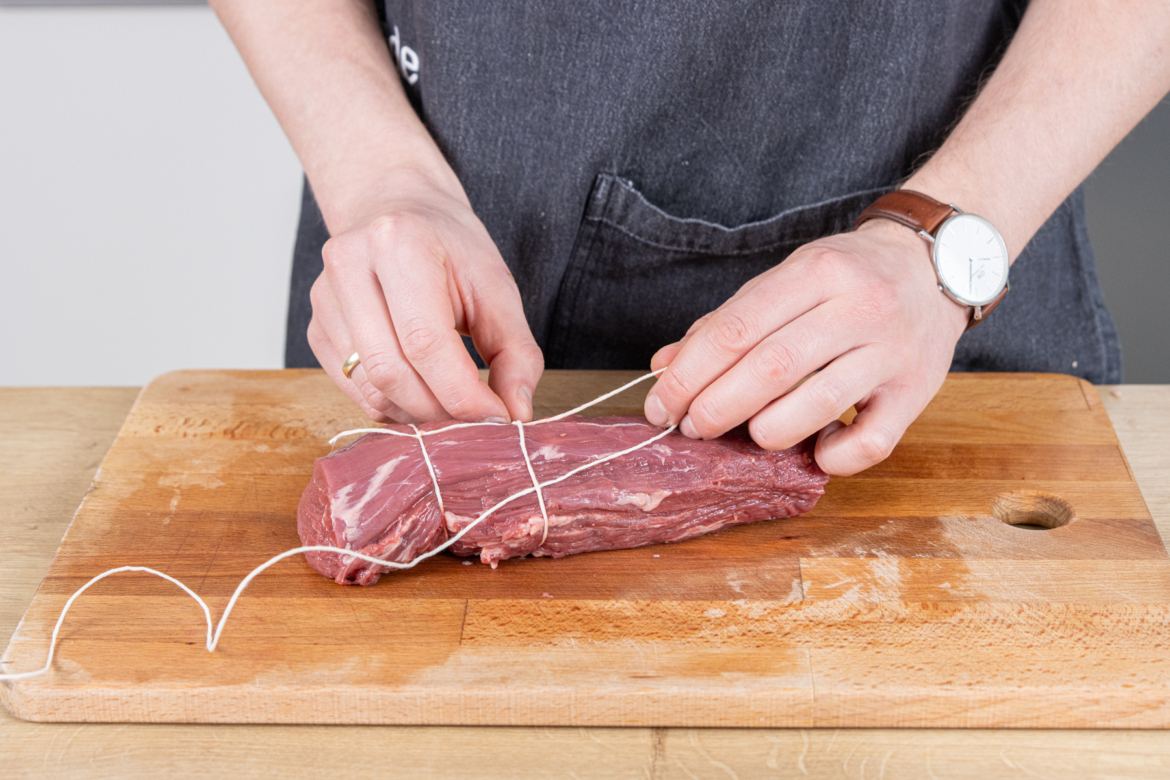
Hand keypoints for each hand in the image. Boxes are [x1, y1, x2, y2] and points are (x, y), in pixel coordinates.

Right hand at [307, 169, 543, 423]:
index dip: (464, 395)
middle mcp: (350, 266)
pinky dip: (394, 406)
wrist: (395, 208)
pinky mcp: (316, 328)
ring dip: (417, 414)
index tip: (499, 418)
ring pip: (370, 389)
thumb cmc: (450, 247)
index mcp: (399, 244)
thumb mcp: (497, 287)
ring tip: (453, 406)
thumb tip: (516, 414)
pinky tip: (422, 394)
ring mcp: (324, 300)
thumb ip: (515, 352)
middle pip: (391, 373)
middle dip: (441, 411)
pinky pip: (355, 390)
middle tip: (477, 421)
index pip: (426, 344)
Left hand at [642, 219, 968, 474]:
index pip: (736, 329)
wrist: (934, 265)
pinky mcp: (919, 391)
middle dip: (716, 407)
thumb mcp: (785, 281)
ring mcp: (892, 351)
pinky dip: (832, 456)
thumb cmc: (845, 280)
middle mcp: (859, 306)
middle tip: (693, 426)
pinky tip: (815, 447)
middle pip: (770, 368)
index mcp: (816, 272)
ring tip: (748, 434)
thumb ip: (726, 324)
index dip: (689, 374)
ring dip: (766, 432)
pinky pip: (872, 442)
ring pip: (817, 404)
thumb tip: (665, 366)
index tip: (661, 404)